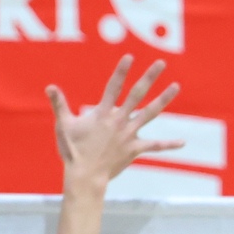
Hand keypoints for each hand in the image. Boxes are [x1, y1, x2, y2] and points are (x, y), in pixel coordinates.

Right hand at [46, 54, 181, 187]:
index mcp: (102, 113)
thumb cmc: (73, 151)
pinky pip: (154, 146)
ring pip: (149, 114)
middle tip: (161, 63)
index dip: (121, 71)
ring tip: (176, 86)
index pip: (114, 87)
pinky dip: (168, 145)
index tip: (130, 57)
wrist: (85, 177)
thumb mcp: (64, 126)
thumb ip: (59, 105)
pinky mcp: (134, 149)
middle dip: (149, 78)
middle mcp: (119, 121)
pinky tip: (182, 142)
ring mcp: (128, 134)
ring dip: (163, 99)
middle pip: (137, 95)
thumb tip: (50, 86)